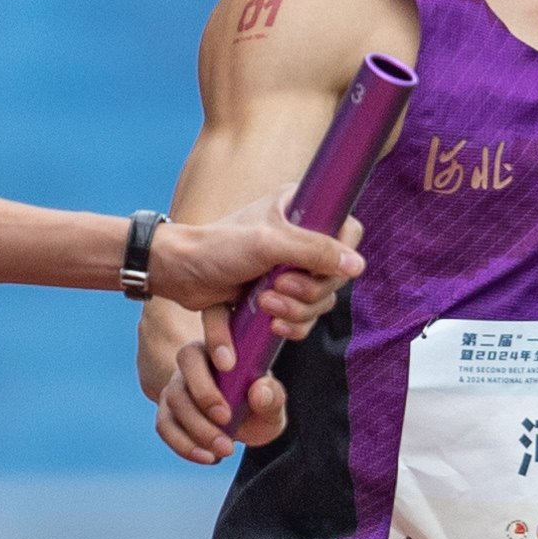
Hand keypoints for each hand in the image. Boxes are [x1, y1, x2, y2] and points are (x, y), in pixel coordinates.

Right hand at [143, 293, 286, 463]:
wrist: (242, 429)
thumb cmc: (258, 409)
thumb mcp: (273, 405)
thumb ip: (273, 397)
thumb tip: (259, 391)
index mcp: (222, 349)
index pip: (213, 331)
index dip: (216, 342)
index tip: (229, 366)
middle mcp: (196, 363)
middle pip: (186, 361)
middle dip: (204, 391)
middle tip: (226, 418)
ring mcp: (177, 388)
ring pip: (174, 398)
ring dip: (197, 426)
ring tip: (225, 447)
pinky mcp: (167, 414)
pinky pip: (166, 426)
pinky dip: (185, 445)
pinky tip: (209, 457)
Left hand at [146, 196, 360, 338]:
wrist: (180, 273)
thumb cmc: (218, 247)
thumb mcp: (269, 243)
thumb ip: (315, 251)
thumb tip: (357, 266)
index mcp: (302, 210)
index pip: (347, 232)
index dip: (338, 257)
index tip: (315, 269)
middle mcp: (301, 239)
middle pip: (335, 276)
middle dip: (308, 292)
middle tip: (276, 289)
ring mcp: (291, 270)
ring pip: (319, 302)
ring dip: (296, 312)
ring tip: (265, 305)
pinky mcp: (279, 296)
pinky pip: (301, 320)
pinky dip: (289, 327)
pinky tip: (269, 326)